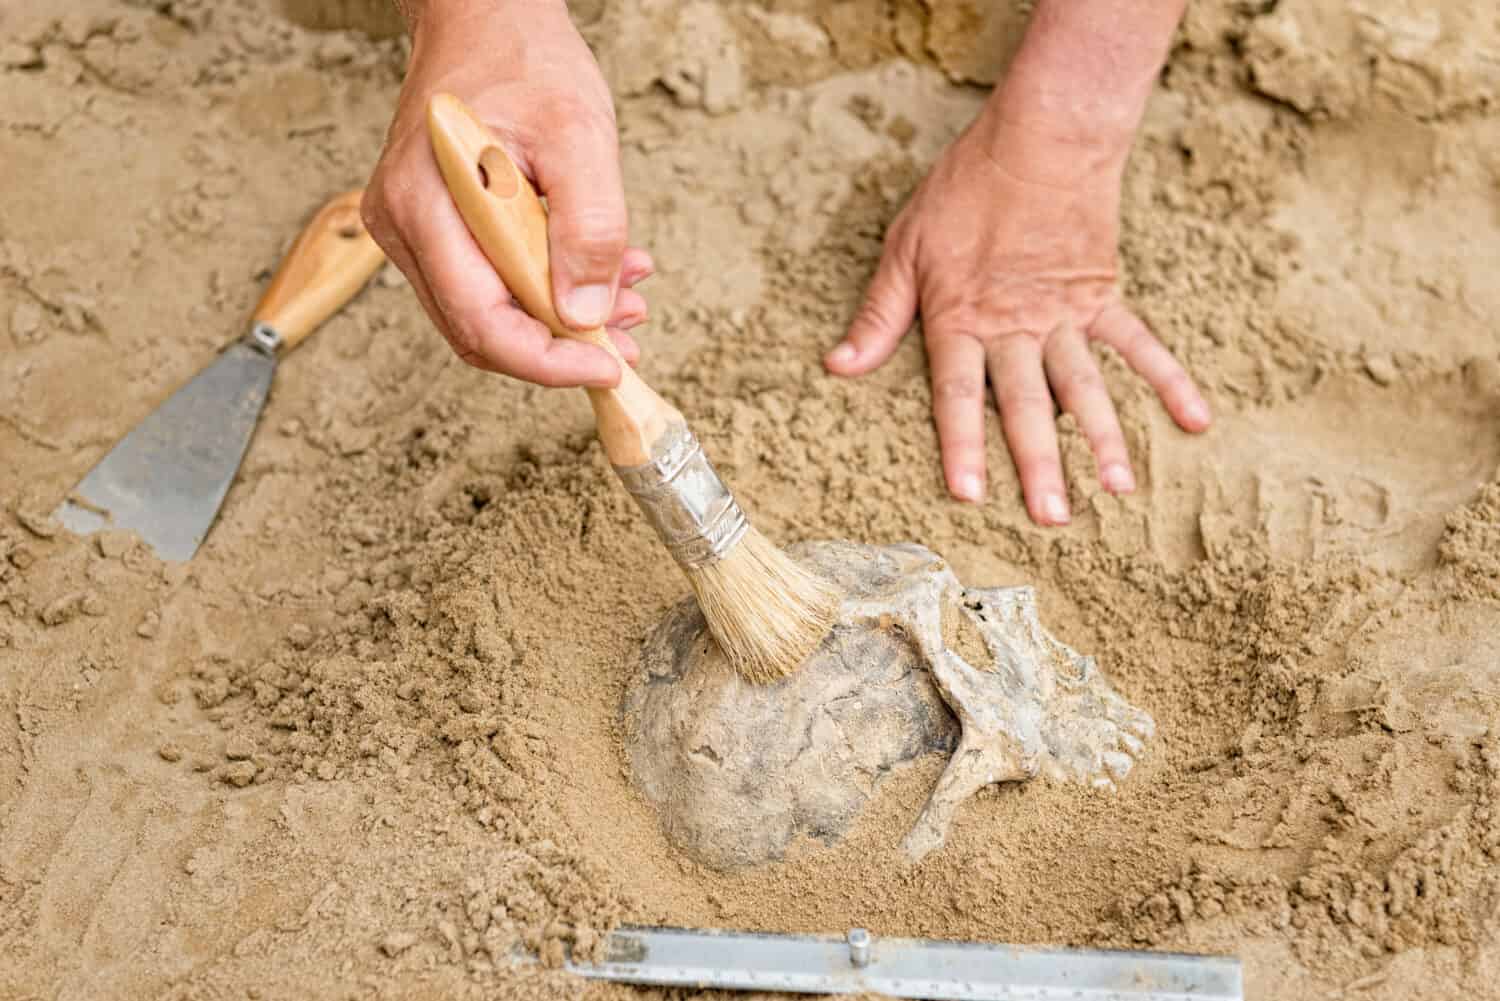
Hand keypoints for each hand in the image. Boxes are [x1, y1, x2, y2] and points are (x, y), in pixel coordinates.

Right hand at [364, 0, 649, 386]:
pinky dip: (548, 290)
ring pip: (488, 312)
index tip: (606, 366)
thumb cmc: (526, 63)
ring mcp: (414, 232)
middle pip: (480, 330)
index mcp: (425, 205)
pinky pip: (491, 284)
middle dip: (559, 347)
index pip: (479, 321)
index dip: (546, 362)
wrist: (489, 20)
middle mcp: (403, 227)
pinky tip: (599, 274)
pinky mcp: (436, 231)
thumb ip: (589, 226)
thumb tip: (586, 316)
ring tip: (626, 297)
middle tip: (626, 342)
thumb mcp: (580, 136)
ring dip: (561, 320)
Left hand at [824, 107, 1209, 525]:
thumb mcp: (905, 247)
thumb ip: (879, 314)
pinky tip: (1195, 420)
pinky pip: (1140, 344)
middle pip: (1028, 404)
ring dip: (1104, 438)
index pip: (959, 394)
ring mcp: (1065, 314)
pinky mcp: (1103, 296)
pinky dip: (1169, 380)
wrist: (1041, 137)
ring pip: (1086, 386)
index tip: (971, 495)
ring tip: (1118, 490)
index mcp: (961, 318)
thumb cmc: (964, 191)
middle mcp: (1016, 326)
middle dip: (1040, 464)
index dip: (962, 445)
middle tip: (1054, 519)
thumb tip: (839, 365)